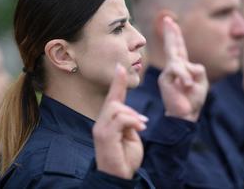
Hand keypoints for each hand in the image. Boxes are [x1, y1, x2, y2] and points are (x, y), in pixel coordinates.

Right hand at [93, 64, 147, 178]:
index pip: (112, 99)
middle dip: (130, 108)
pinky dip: (132, 121)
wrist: (119, 177)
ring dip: (132, 116)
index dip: (117, 83)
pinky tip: (140, 128)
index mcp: (108, 122)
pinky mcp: (104, 136)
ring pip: (116, 108)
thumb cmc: (125, 157)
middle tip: (142, 122)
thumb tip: (133, 115)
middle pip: (113, 101)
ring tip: (141, 127)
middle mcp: (101, 123)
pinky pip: (119, 119)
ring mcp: (101, 130)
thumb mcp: (131, 136)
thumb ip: (129, 122)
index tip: (120, 67)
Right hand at [158, 16, 207, 121]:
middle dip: (170, 33)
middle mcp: (174, 68)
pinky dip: (185, 78)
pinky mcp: (165, 79)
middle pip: (172, 47)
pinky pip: (178, 71)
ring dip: (187, 74)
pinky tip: (187, 86)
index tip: (172, 22)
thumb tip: (189, 66)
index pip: (179, 48)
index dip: (176, 35)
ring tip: (189, 87)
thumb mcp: (202, 82)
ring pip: (179, 62)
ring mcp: (168, 73)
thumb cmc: (193, 99)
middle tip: (167, 19)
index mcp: (183, 67)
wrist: (185, 115)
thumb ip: (197, 69)